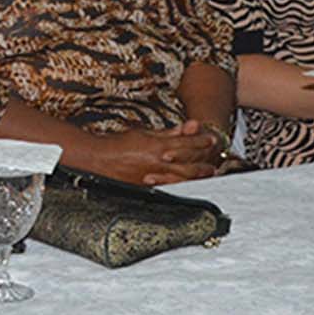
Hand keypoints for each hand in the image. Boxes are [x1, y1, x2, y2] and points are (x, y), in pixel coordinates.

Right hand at [66, 121, 219, 185]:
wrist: (99, 159)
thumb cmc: (120, 144)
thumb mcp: (145, 133)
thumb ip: (169, 132)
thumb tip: (188, 127)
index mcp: (159, 147)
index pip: (187, 143)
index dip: (201, 141)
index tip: (212, 140)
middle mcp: (159, 163)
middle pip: (189, 164)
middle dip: (203, 164)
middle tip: (215, 165)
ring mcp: (154, 177)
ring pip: (182, 178)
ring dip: (197, 177)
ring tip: (207, 176)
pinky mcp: (148, 187)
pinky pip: (170, 187)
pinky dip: (181, 186)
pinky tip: (187, 187)